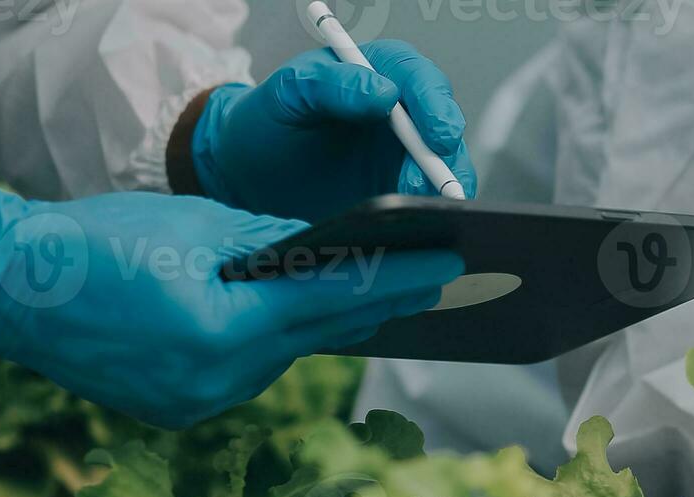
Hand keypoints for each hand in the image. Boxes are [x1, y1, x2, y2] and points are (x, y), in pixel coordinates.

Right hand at [0, 181, 462, 427]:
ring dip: (320, 326)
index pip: (336, 299)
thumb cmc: (98, 242)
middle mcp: (221, 379)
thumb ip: (276, 243)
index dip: (397, 279)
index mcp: (226, 328)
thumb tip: (338, 250)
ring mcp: (202, 403)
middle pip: (318, 336)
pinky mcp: (183, 412)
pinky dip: (268, 345)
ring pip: (284, 357)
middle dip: (375, 305)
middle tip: (433, 280)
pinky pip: (248, 373)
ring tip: (375, 295)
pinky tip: (289, 322)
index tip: (446, 265)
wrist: (7, 290)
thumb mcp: (196, 225)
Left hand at [188, 41, 476, 220]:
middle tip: (419, 186)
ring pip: (446, 170)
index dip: (434, 104)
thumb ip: (329, 85)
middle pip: (444, 127)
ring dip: (439, 192)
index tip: (436, 134)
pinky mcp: (402, 193)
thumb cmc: (265, 124)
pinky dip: (430, 215)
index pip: (418, 78)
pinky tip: (418, 227)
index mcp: (375, 73)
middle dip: (442, 159)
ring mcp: (405, 156)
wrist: (247, 175)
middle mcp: (401, 113)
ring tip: (416, 210)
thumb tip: (384, 92)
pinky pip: (429, 203)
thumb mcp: (286, 95)